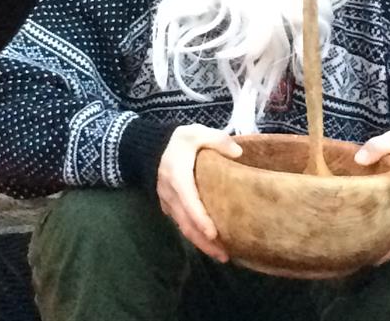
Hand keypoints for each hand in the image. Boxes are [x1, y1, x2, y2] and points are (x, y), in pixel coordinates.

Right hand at [156, 123, 242, 262]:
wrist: (151, 148)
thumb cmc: (177, 141)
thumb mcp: (195, 133)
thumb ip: (216, 140)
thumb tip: (238, 153)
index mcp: (177, 176)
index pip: (188, 201)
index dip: (200, 219)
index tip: (213, 234)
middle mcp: (171, 194)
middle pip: (186, 223)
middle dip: (204, 242)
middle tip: (224, 256)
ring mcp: (168, 203)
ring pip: (184, 228)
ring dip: (201, 244)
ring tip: (222, 255)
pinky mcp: (169, 207)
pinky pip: (182, 224)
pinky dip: (195, 235)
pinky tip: (210, 243)